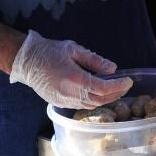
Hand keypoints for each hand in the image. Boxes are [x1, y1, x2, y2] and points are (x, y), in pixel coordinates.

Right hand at [9, 30, 132, 108]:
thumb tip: (112, 68)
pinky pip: (81, 106)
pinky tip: (98, 94)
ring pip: (90, 105)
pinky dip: (93, 101)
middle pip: (99, 100)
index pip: (103, 88)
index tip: (128, 81)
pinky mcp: (59, 103)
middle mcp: (71, 94)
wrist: (26, 61)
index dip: (119, 86)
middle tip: (125, 86)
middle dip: (115, 94)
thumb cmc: (49, 51)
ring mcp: (64, 101)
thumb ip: (94, 60)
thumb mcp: (73, 49)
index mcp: (76, 79)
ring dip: (105, 99)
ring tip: (115, 90)